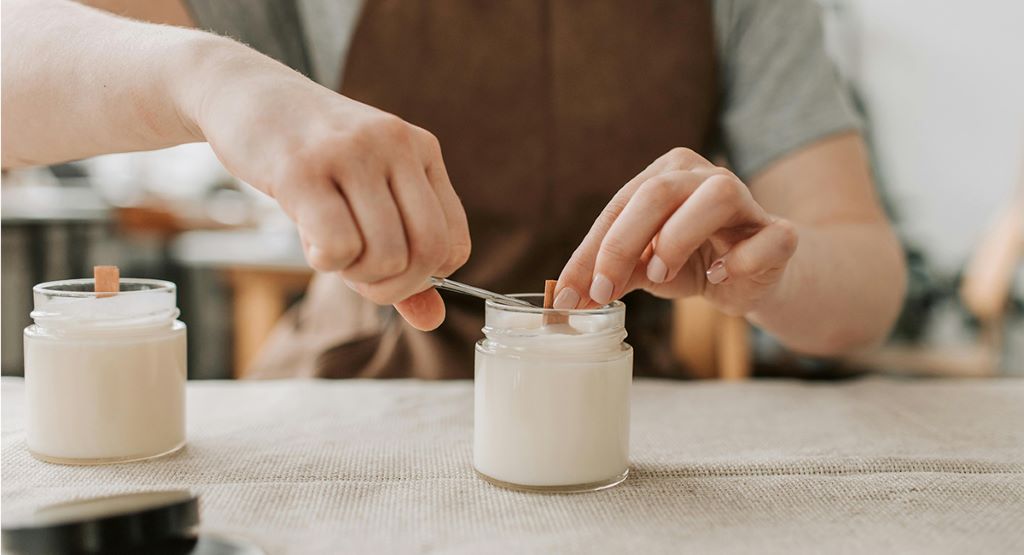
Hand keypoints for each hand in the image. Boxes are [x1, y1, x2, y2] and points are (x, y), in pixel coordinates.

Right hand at [192, 47, 469, 329]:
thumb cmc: (313, 156)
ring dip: (353, 273)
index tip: (388, 272)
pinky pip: (338, 245)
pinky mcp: (302, 169)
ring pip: (385, 255)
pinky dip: (325, 262)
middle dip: (391, 286)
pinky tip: (309, 239)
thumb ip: (403, 259)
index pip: (454, 244)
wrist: (246, 93)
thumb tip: (433, 320)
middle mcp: (396, 145)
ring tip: (328, 245)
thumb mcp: (368, 195)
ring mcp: (351, 153)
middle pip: (426, 254)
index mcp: (423, 151)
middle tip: (357, 273)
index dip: (423, 278)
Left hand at [555, 148, 797, 315]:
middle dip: (622, 244)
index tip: (570, 295)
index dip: (591, 252)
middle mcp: (705, 176)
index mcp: (666, 175)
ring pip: (717, 196)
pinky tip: (719, 276)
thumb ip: (613, 274)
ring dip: (679, 237)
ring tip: (661, 276)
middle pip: (658, 192)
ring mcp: (747, 200)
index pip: (620, 207)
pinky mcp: (779, 234)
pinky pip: (769, 238)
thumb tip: (571, 296)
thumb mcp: (644, 268)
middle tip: (604, 290)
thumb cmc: (690, 262)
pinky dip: (740, 260)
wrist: (751, 277)